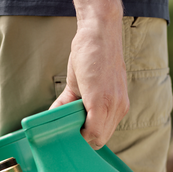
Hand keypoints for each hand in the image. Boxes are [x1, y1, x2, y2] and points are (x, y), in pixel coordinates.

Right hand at [50, 16, 129, 149]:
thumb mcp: (84, 84)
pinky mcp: (101, 102)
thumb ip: (70, 104)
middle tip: (63, 132)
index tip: (71, 134)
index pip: (103, 135)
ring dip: (77, 135)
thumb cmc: (92, 54)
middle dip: (81, 139)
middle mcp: (119, 108)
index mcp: (117, 105)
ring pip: (95, 138)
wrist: (99, 32)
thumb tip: (54, 117)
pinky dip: (76, 132)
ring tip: (61, 126)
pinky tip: (62, 124)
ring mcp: (112, 106)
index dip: (87, 138)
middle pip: (100, 140)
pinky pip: (90, 130)